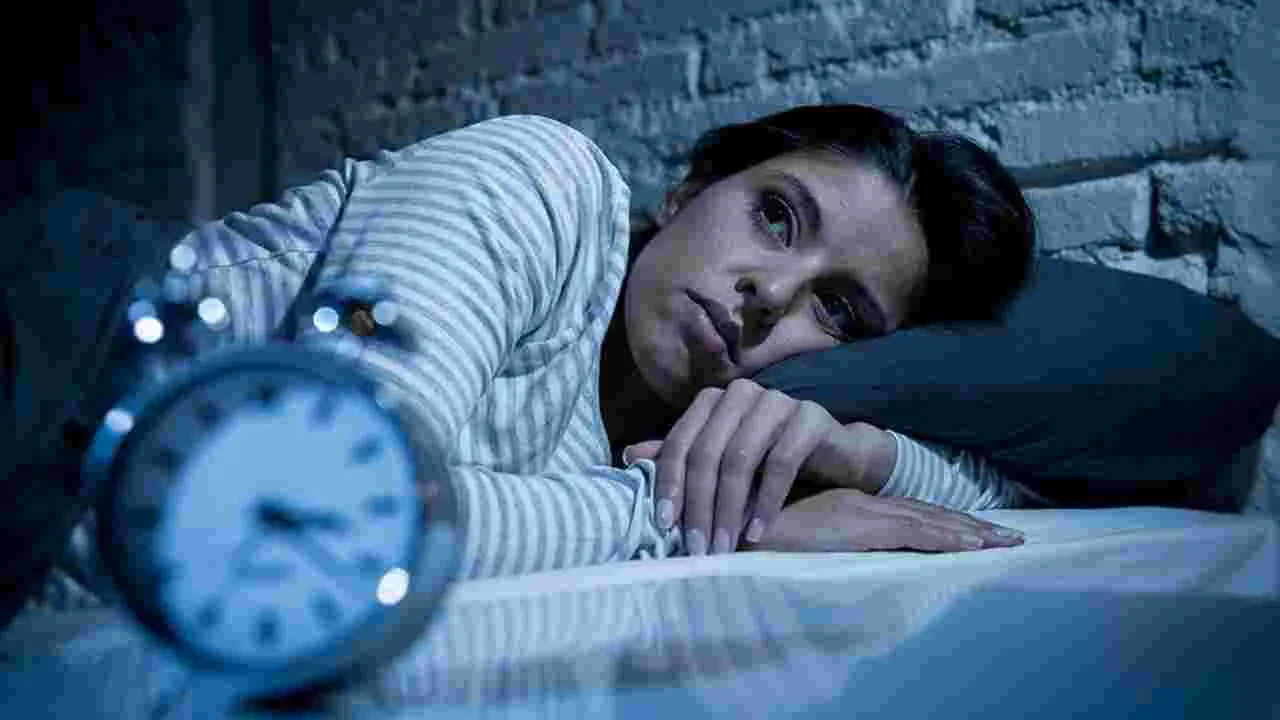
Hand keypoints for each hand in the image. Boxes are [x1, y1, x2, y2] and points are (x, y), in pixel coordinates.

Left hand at [626, 377, 873, 555]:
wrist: (835, 455)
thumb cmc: (770, 460)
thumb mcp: (722, 461)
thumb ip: (682, 457)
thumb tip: (628, 456)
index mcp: (713, 400)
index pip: (680, 443)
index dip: (668, 485)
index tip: (663, 526)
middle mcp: (741, 394)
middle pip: (707, 453)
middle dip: (699, 505)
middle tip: (697, 548)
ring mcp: (777, 401)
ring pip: (740, 458)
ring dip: (729, 509)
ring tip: (723, 546)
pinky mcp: (809, 417)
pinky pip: (781, 462)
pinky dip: (765, 502)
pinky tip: (757, 532)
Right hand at [746, 487, 1024, 552]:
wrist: (721, 525)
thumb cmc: (743, 533)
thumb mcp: (786, 538)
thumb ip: (806, 539)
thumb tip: (820, 552)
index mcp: (845, 506)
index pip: (905, 514)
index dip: (942, 523)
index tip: (976, 532)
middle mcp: (859, 505)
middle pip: (926, 514)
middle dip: (970, 527)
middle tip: (1012, 537)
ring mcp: (859, 514)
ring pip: (929, 521)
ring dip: (971, 533)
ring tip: (1010, 544)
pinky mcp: (855, 526)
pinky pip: (913, 533)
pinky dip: (946, 539)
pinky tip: (974, 547)